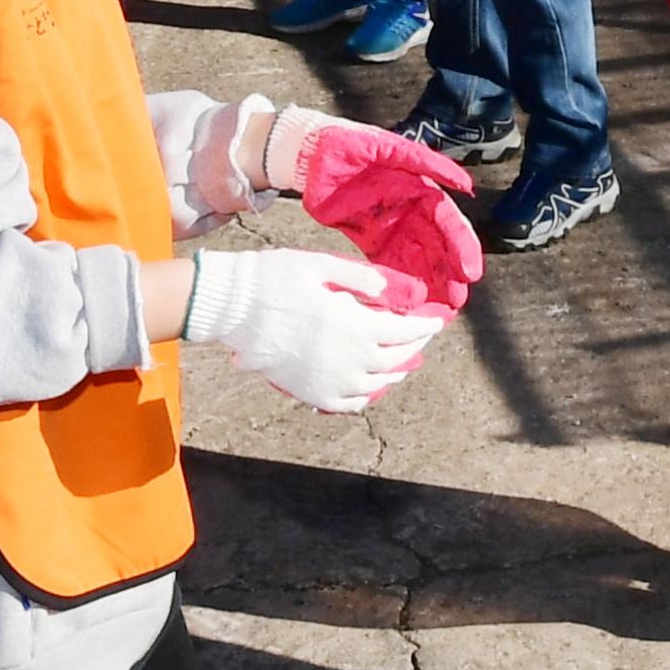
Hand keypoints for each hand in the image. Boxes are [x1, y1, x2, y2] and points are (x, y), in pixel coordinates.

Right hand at [182, 250, 445, 413]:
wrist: (232, 308)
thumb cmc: (274, 279)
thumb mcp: (320, 265)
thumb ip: (359, 278)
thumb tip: (389, 288)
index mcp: (353, 325)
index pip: (402, 331)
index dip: (423, 327)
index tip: (437, 321)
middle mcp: (347, 359)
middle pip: (394, 360)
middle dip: (413, 347)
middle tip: (422, 337)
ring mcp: (328, 380)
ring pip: (374, 386)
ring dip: (393, 373)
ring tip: (402, 363)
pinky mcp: (310, 393)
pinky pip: (346, 403)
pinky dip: (364, 396)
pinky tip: (368, 387)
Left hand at [267, 109, 483, 312]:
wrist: (309, 154)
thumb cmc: (351, 143)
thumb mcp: (390, 149)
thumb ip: (427, 164)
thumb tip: (466, 185)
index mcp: (421, 190)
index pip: (448, 223)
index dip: (462, 249)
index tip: (470, 274)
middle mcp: (411, 212)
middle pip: (436, 248)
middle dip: (448, 276)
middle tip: (456, 303)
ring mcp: (392, 228)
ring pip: (417, 262)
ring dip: (429, 286)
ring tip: (438, 313)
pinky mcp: (371, 241)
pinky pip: (390, 267)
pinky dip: (399, 286)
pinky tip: (406, 306)